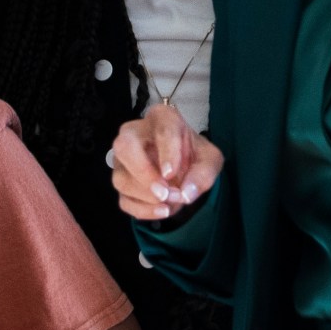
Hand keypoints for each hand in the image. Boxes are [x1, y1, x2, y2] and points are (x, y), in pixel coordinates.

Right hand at [110, 103, 223, 220]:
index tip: (171, 173)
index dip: (166, 152)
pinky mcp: (122, 181)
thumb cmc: (194, 154)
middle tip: (164, 192)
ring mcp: (123, 159)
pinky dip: (142, 210)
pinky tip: (162, 211)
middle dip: (143, 173)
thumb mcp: (210, 159)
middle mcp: (134, 134)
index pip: (161, 129)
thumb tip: (186, 193)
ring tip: (171, 203)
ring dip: (146, 196)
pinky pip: (123, 199)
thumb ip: (204, 173)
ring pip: (120, 178)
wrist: (184, 164)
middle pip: (124, 147)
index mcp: (162, 118)